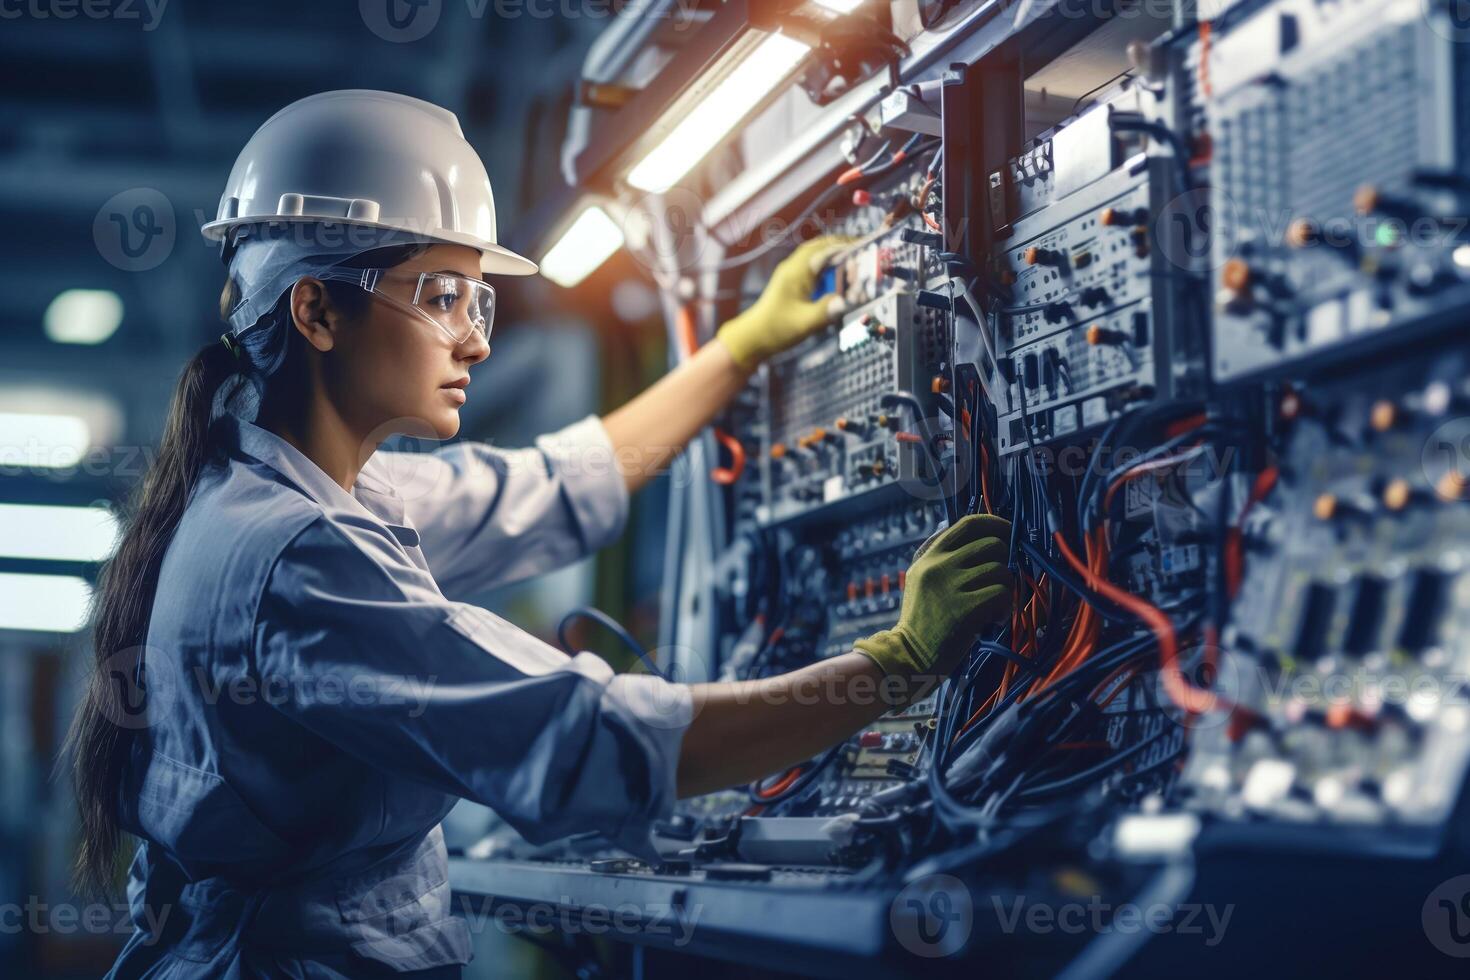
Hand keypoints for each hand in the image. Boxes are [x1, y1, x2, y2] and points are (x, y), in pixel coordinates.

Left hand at [715, 235, 854, 369]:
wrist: (753, 337)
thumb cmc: (776, 329)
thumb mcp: (803, 323)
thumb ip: (824, 311)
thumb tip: (844, 302)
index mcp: (796, 272)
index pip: (824, 249)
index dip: (845, 245)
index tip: (865, 246)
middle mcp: (793, 267)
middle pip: (821, 246)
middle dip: (842, 245)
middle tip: (864, 250)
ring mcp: (792, 273)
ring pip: (816, 254)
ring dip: (834, 254)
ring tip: (854, 260)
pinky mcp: (792, 282)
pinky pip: (812, 266)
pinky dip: (827, 265)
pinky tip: (838, 274)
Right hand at [853, 514, 1012, 679]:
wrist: (908, 656)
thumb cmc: (922, 619)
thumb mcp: (922, 579)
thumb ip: (945, 558)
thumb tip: (984, 538)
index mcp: (930, 555)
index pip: (970, 524)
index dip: (996, 524)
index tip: (1008, 534)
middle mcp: (939, 565)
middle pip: (993, 546)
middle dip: (1004, 564)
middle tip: (997, 584)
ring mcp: (951, 586)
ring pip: (1001, 570)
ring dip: (1005, 590)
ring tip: (993, 607)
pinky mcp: (965, 608)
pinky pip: (1002, 594)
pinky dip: (1004, 608)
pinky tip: (993, 619)